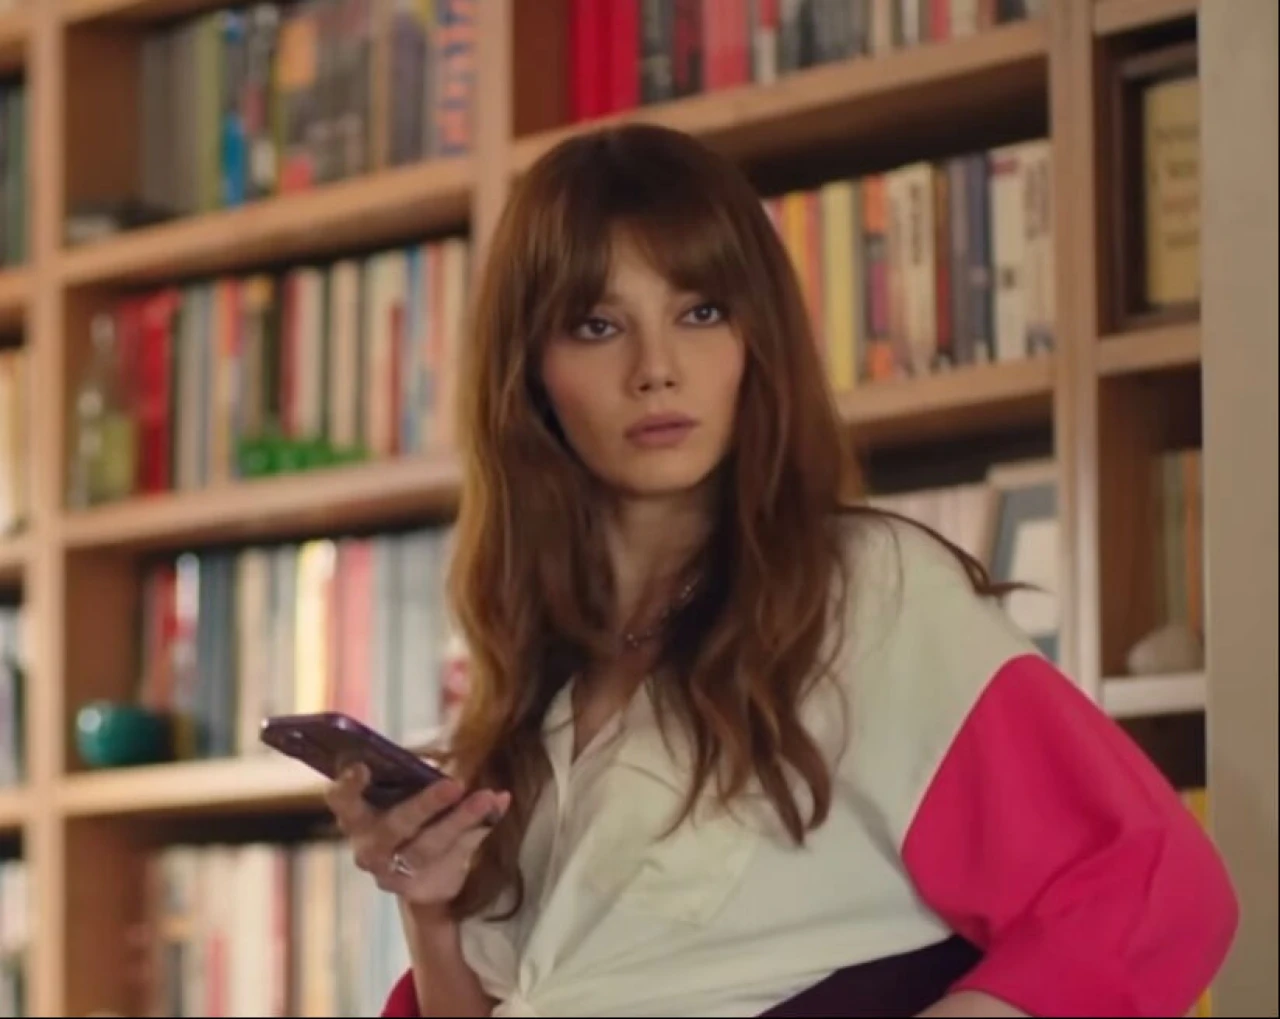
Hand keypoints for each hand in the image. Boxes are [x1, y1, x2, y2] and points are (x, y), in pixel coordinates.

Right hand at [326, 764, 510, 914]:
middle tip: (454, 783)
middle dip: (426, 804)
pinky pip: (455, 857)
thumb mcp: (404, 797)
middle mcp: (370, 848)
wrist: (419, 880)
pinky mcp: (421, 888)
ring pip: (429, 846)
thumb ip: (420, 775)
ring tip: (487, 798)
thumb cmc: (407, 821)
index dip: (347, 785)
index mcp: (356, 817)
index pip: (341, 799)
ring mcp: (393, 873)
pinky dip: (480, 830)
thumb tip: (455, 744)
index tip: (362, 768)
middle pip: (395, 826)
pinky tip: (498, 806)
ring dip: (461, 819)